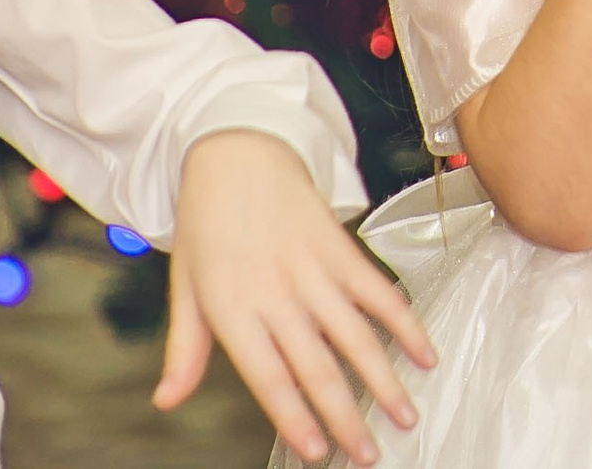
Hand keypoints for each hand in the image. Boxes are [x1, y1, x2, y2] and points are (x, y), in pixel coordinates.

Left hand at [156, 131, 436, 466]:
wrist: (238, 152)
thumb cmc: (207, 223)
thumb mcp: (185, 287)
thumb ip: (184, 349)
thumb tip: (167, 400)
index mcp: (234, 308)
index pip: (268, 376)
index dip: (294, 417)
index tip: (316, 452)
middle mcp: (277, 293)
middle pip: (318, 366)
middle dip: (346, 417)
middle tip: (367, 455)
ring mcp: (314, 270)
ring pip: (356, 336)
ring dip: (384, 381)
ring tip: (404, 417)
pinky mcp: (342, 249)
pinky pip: (380, 292)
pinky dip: (406, 324)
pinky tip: (424, 354)